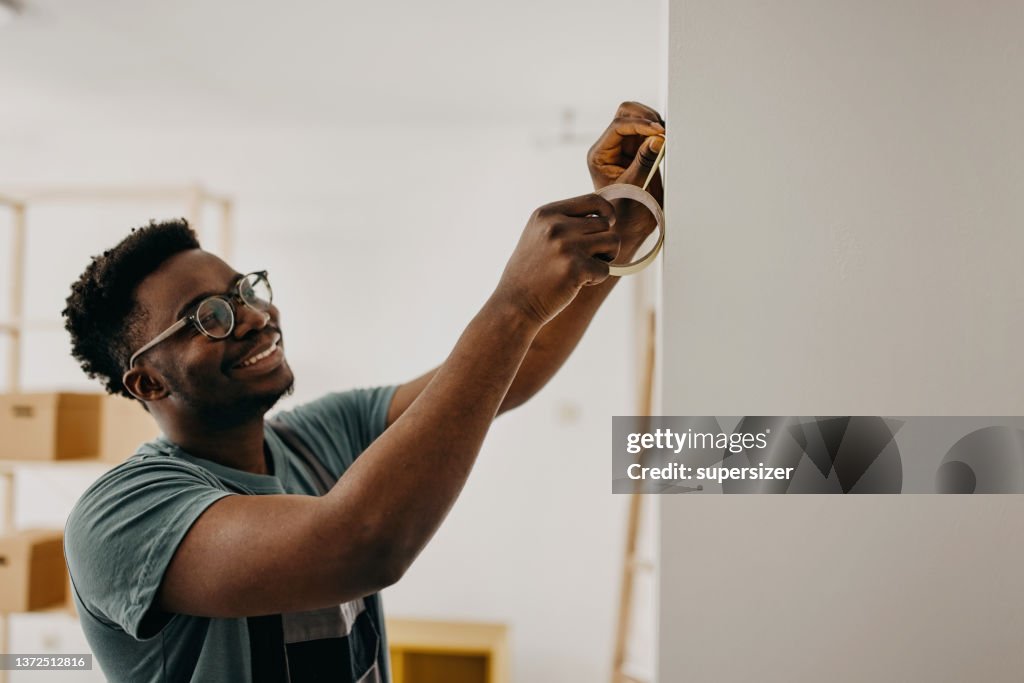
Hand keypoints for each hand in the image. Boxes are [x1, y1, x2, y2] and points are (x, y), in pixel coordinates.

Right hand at [495, 194, 619, 324]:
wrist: (514, 304)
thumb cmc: (530, 271)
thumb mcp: (539, 234)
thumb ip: (566, 220)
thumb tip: (607, 212)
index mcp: (547, 213)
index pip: (594, 201)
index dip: (607, 213)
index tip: (607, 225)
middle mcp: (556, 225)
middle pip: (606, 224)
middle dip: (602, 242)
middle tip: (584, 258)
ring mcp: (565, 246)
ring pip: (612, 242)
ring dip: (604, 258)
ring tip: (583, 268)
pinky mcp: (575, 268)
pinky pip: (606, 269)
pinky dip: (596, 279)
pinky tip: (576, 283)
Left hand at [587, 101, 664, 248]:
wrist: (629, 229)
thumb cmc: (625, 215)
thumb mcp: (634, 188)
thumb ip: (644, 162)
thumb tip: (657, 138)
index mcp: (600, 155)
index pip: (618, 126)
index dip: (640, 125)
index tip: (659, 132)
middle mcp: (610, 147)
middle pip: (625, 113)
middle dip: (646, 117)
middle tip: (664, 131)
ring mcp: (624, 147)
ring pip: (638, 117)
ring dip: (654, 122)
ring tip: (667, 137)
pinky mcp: (639, 151)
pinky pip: (650, 131)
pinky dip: (659, 132)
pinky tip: (667, 142)